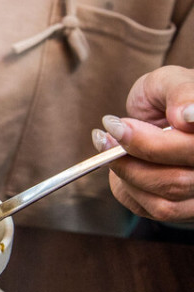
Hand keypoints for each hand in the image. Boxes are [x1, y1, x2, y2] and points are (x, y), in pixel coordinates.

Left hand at [92, 66, 193, 222]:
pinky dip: (129, 188)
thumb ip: (180, 93)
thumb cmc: (171, 98)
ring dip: (127, 173)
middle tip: (107, 132)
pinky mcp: (188, 208)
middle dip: (131, 156)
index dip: (150, 143)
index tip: (115, 126)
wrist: (168, 115)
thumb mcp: (170, 82)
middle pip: (177, 179)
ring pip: (166, 198)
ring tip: (112, 147)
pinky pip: (154, 209)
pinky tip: (125, 165)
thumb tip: (186, 116)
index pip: (192, 147)